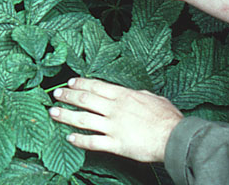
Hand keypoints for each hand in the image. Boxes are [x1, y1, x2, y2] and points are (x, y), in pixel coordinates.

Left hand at [49, 77, 182, 162]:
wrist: (174, 137)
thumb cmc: (168, 118)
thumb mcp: (154, 98)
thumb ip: (140, 95)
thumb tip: (136, 93)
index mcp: (124, 95)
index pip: (96, 86)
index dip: (81, 83)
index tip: (70, 82)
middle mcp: (115, 109)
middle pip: (86, 99)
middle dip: (68, 96)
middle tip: (56, 94)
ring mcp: (113, 127)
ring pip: (84, 119)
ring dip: (66, 115)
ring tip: (54, 113)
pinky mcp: (116, 144)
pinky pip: (92, 142)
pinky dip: (79, 139)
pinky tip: (69, 137)